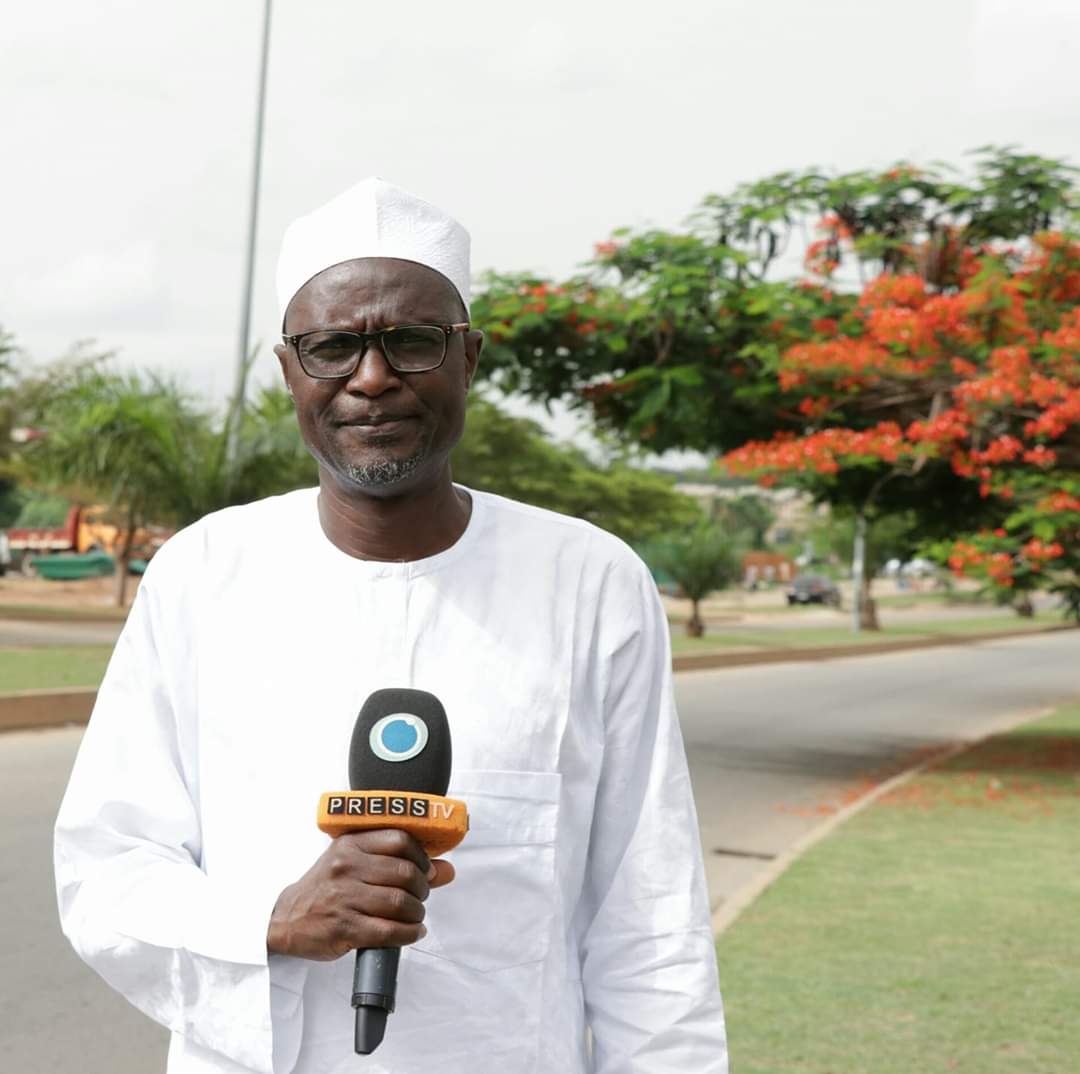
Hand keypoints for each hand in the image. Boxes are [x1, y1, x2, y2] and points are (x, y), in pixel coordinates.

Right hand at [267, 829, 455, 959]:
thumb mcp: (356, 864)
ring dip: (417, 912)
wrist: (286, 919)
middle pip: (405, 873)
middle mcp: (347, 867)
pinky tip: (413, 932)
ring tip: (416, 915)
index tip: (426, 869)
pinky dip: (409, 933)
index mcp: (351, 845)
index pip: (400, 840)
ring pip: (400, 902)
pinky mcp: (344, 927)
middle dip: (423, 888)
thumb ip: (400, 863)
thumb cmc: (326, 887)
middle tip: (421, 896)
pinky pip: (389, 930)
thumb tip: (448, 870)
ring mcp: (344, 897)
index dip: (422, 856)